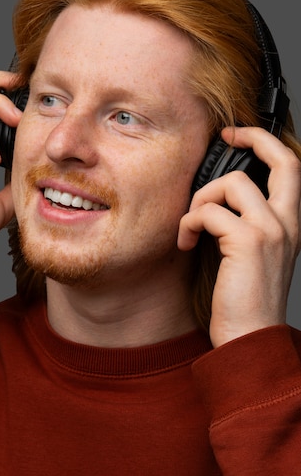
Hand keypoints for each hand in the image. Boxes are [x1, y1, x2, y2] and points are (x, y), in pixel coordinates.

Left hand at [178, 127, 300, 346]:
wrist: (249, 338)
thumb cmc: (243, 300)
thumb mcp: (250, 254)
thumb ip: (241, 223)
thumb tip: (211, 198)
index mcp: (289, 225)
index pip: (292, 168)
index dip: (266, 143)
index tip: (237, 137)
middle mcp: (288, 224)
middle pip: (283, 159)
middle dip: (252, 138)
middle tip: (225, 137)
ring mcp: (271, 231)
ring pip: (230, 183)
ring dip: (199, 199)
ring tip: (190, 227)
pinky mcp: (248, 242)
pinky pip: (208, 212)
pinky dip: (188, 223)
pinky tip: (186, 244)